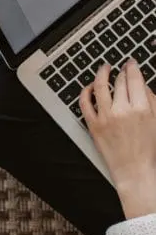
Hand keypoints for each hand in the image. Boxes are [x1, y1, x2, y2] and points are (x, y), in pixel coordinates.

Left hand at [79, 59, 155, 218]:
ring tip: (104, 68)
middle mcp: (122, 111)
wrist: (134, 171)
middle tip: (121, 67)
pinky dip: (86, 91)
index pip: (134, 78)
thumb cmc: (147, 149)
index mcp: (141, 108)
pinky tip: (90, 86)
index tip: (131, 63)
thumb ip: (150, 99)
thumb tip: (141, 84)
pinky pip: (85, 103)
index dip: (132, 67)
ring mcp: (106, 117)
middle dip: (121, 71)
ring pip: (101, 86)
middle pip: (119, 81)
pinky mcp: (93, 125)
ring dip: (102, 73)